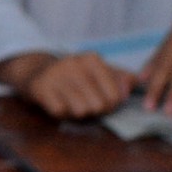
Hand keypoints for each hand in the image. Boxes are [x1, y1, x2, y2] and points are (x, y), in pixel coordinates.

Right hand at [0, 49, 133, 120]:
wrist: (36, 72)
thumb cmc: (74, 76)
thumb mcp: (98, 72)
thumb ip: (120, 78)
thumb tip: (135, 84)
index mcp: (92, 59)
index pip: (115, 95)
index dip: (111, 105)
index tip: (102, 100)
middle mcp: (75, 63)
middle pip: (99, 106)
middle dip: (93, 110)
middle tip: (84, 103)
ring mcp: (57, 75)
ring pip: (81, 111)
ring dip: (76, 113)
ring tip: (70, 102)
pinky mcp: (41, 88)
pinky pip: (61, 112)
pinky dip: (60, 113)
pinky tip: (57, 102)